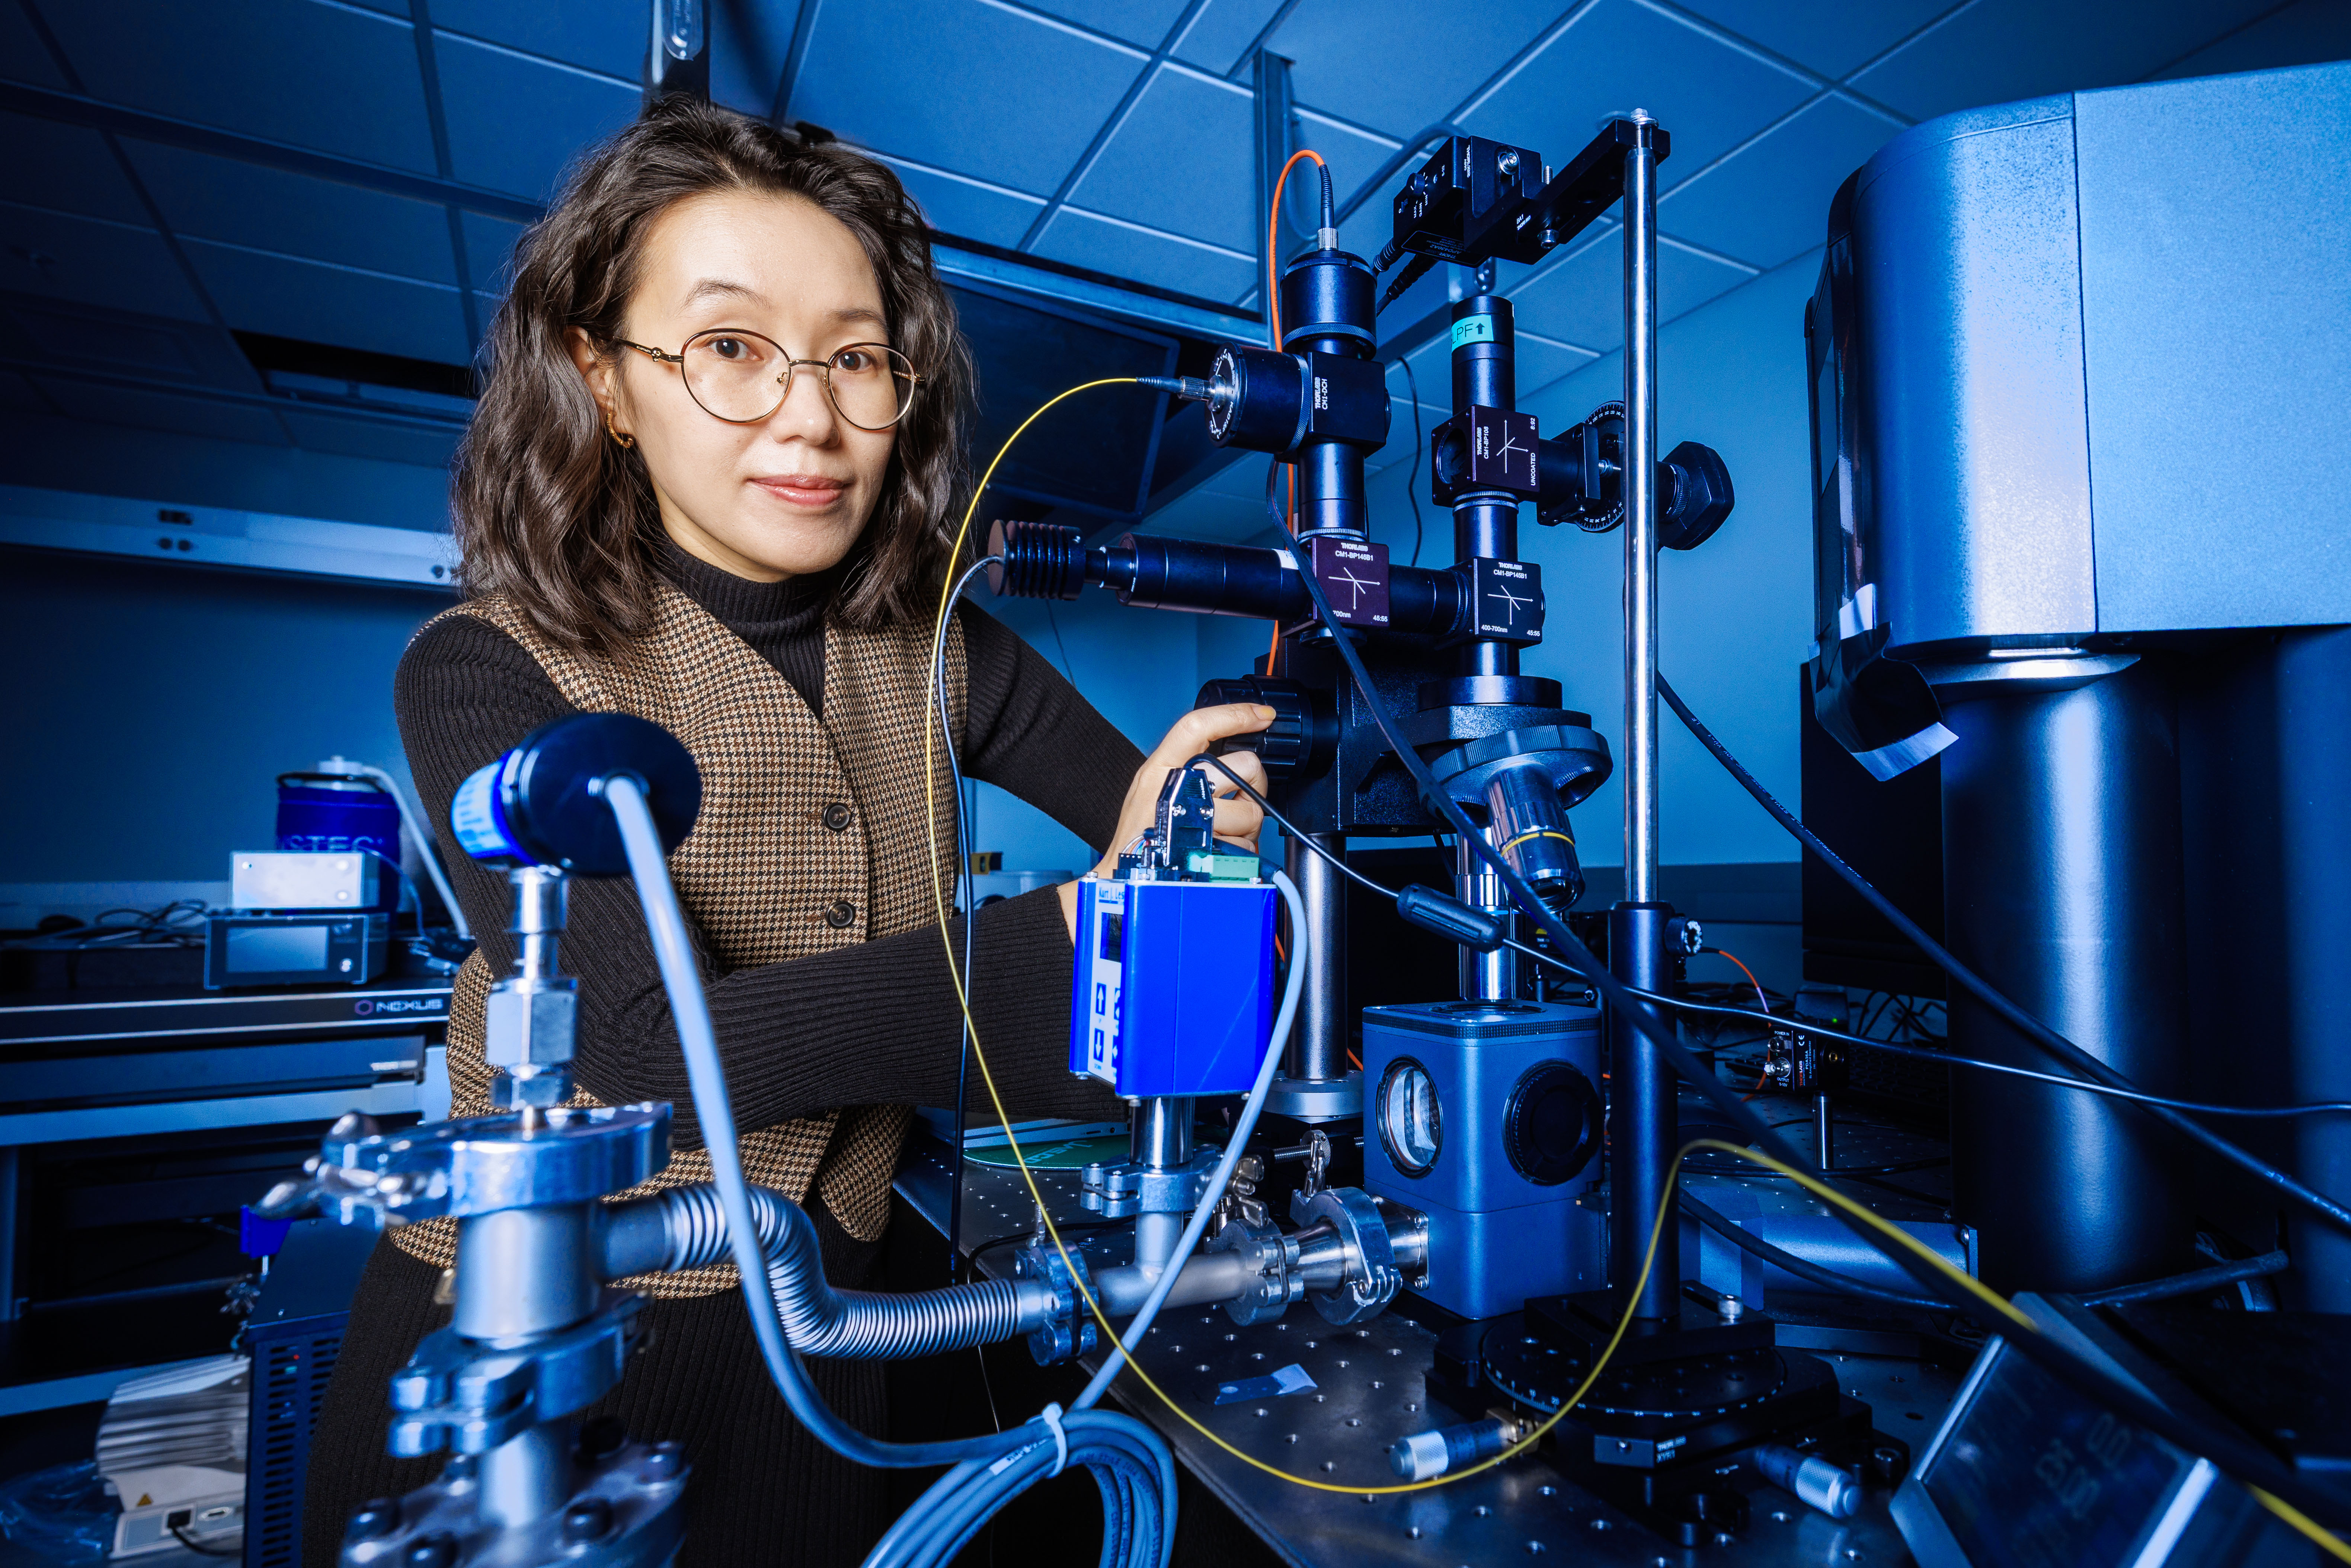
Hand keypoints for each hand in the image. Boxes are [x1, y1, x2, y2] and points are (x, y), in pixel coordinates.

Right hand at [1057, 703, 1275, 939]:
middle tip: (1237, 798)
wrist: (1128, 883)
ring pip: (1253, 809)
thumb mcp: (1150, 787)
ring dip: (1247, 825)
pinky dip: (1242, 851)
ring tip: (1223, 832)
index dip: (1235, 714)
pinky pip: (1249, 845)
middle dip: (1252, 784)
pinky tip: (1220, 852)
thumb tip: (1230, 756)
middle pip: (1244, 766)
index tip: (1263, 713)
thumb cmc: (1139, 835)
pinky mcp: (1210, 853)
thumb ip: (1183, 765)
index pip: (1197, 727)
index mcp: (1160, 769)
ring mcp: (1194, 823)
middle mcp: (1176, 790)